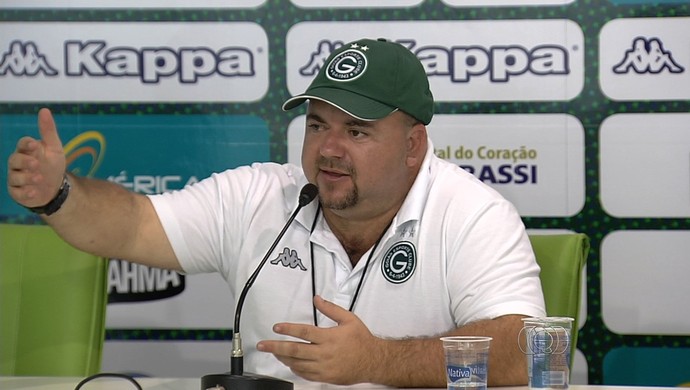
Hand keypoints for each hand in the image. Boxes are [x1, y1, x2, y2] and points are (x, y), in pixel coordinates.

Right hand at [7, 108, 66, 207]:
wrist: (55, 188)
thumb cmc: (52, 165)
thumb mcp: (54, 148)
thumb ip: (48, 131)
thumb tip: (44, 110)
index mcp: (27, 151)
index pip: (22, 144)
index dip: (26, 143)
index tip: (34, 144)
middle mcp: (19, 163)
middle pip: (15, 160)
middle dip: (24, 161)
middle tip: (36, 164)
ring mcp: (17, 178)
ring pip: (15, 176)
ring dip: (26, 178)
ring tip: (39, 179)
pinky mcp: (17, 192)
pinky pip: (17, 192)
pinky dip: (25, 192)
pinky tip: (33, 192)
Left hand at [257, 295, 381, 384]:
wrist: (373, 361)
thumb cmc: (361, 339)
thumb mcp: (348, 319)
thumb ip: (331, 309)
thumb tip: (317, 299)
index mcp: (330, 337)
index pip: (304, 332)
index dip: (288, 329)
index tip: (276, 327)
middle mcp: (325, 353)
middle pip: (295, 350)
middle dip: (276, 347)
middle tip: (263, 345)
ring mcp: (324, 368)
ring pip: (297, 364)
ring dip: (283, 358)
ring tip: (274, 351)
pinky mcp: (325, 378)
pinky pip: (305, 374)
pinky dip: (295, 369)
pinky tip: (290, 363)